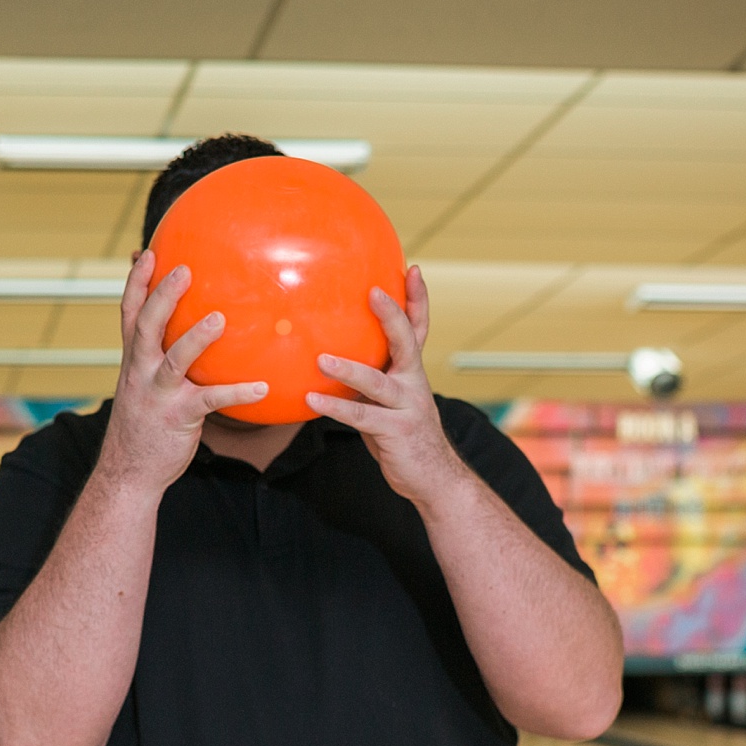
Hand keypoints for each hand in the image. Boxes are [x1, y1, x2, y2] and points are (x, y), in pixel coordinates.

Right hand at [99, 250, 268, 495]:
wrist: (128, 473)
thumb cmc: (144, 426)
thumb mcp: (142, 387)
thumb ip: (158, 359)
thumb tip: (190, 334)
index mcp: (133, 360)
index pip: (128, 313)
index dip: (135, 282)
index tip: (145, 253)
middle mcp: (139, 372)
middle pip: (146, 325)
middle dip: (162, 296)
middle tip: (185, 270)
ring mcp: (156, 394)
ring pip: (174, 360)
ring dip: (195, 338)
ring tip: (220, 319)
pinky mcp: (177, 417)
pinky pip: (209, 401)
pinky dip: (236, 392)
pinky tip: (262, 387)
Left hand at [306, 265, 469, 509]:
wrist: (434, 477)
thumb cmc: (402, 435)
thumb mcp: (389, 401)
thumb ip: (370, 380)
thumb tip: (330, 359)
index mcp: (412, 372)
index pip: (418, 328)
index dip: (417, 299)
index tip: (413, 269)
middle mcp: (414, 383)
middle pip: (407, 342)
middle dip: (392, 315)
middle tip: (374, 292)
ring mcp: (407, 407)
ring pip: (378, 382)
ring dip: (349, 369)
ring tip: (321, 359)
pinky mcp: (396, 431)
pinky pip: (362, 417)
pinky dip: (336, 408)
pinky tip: (311, 402)